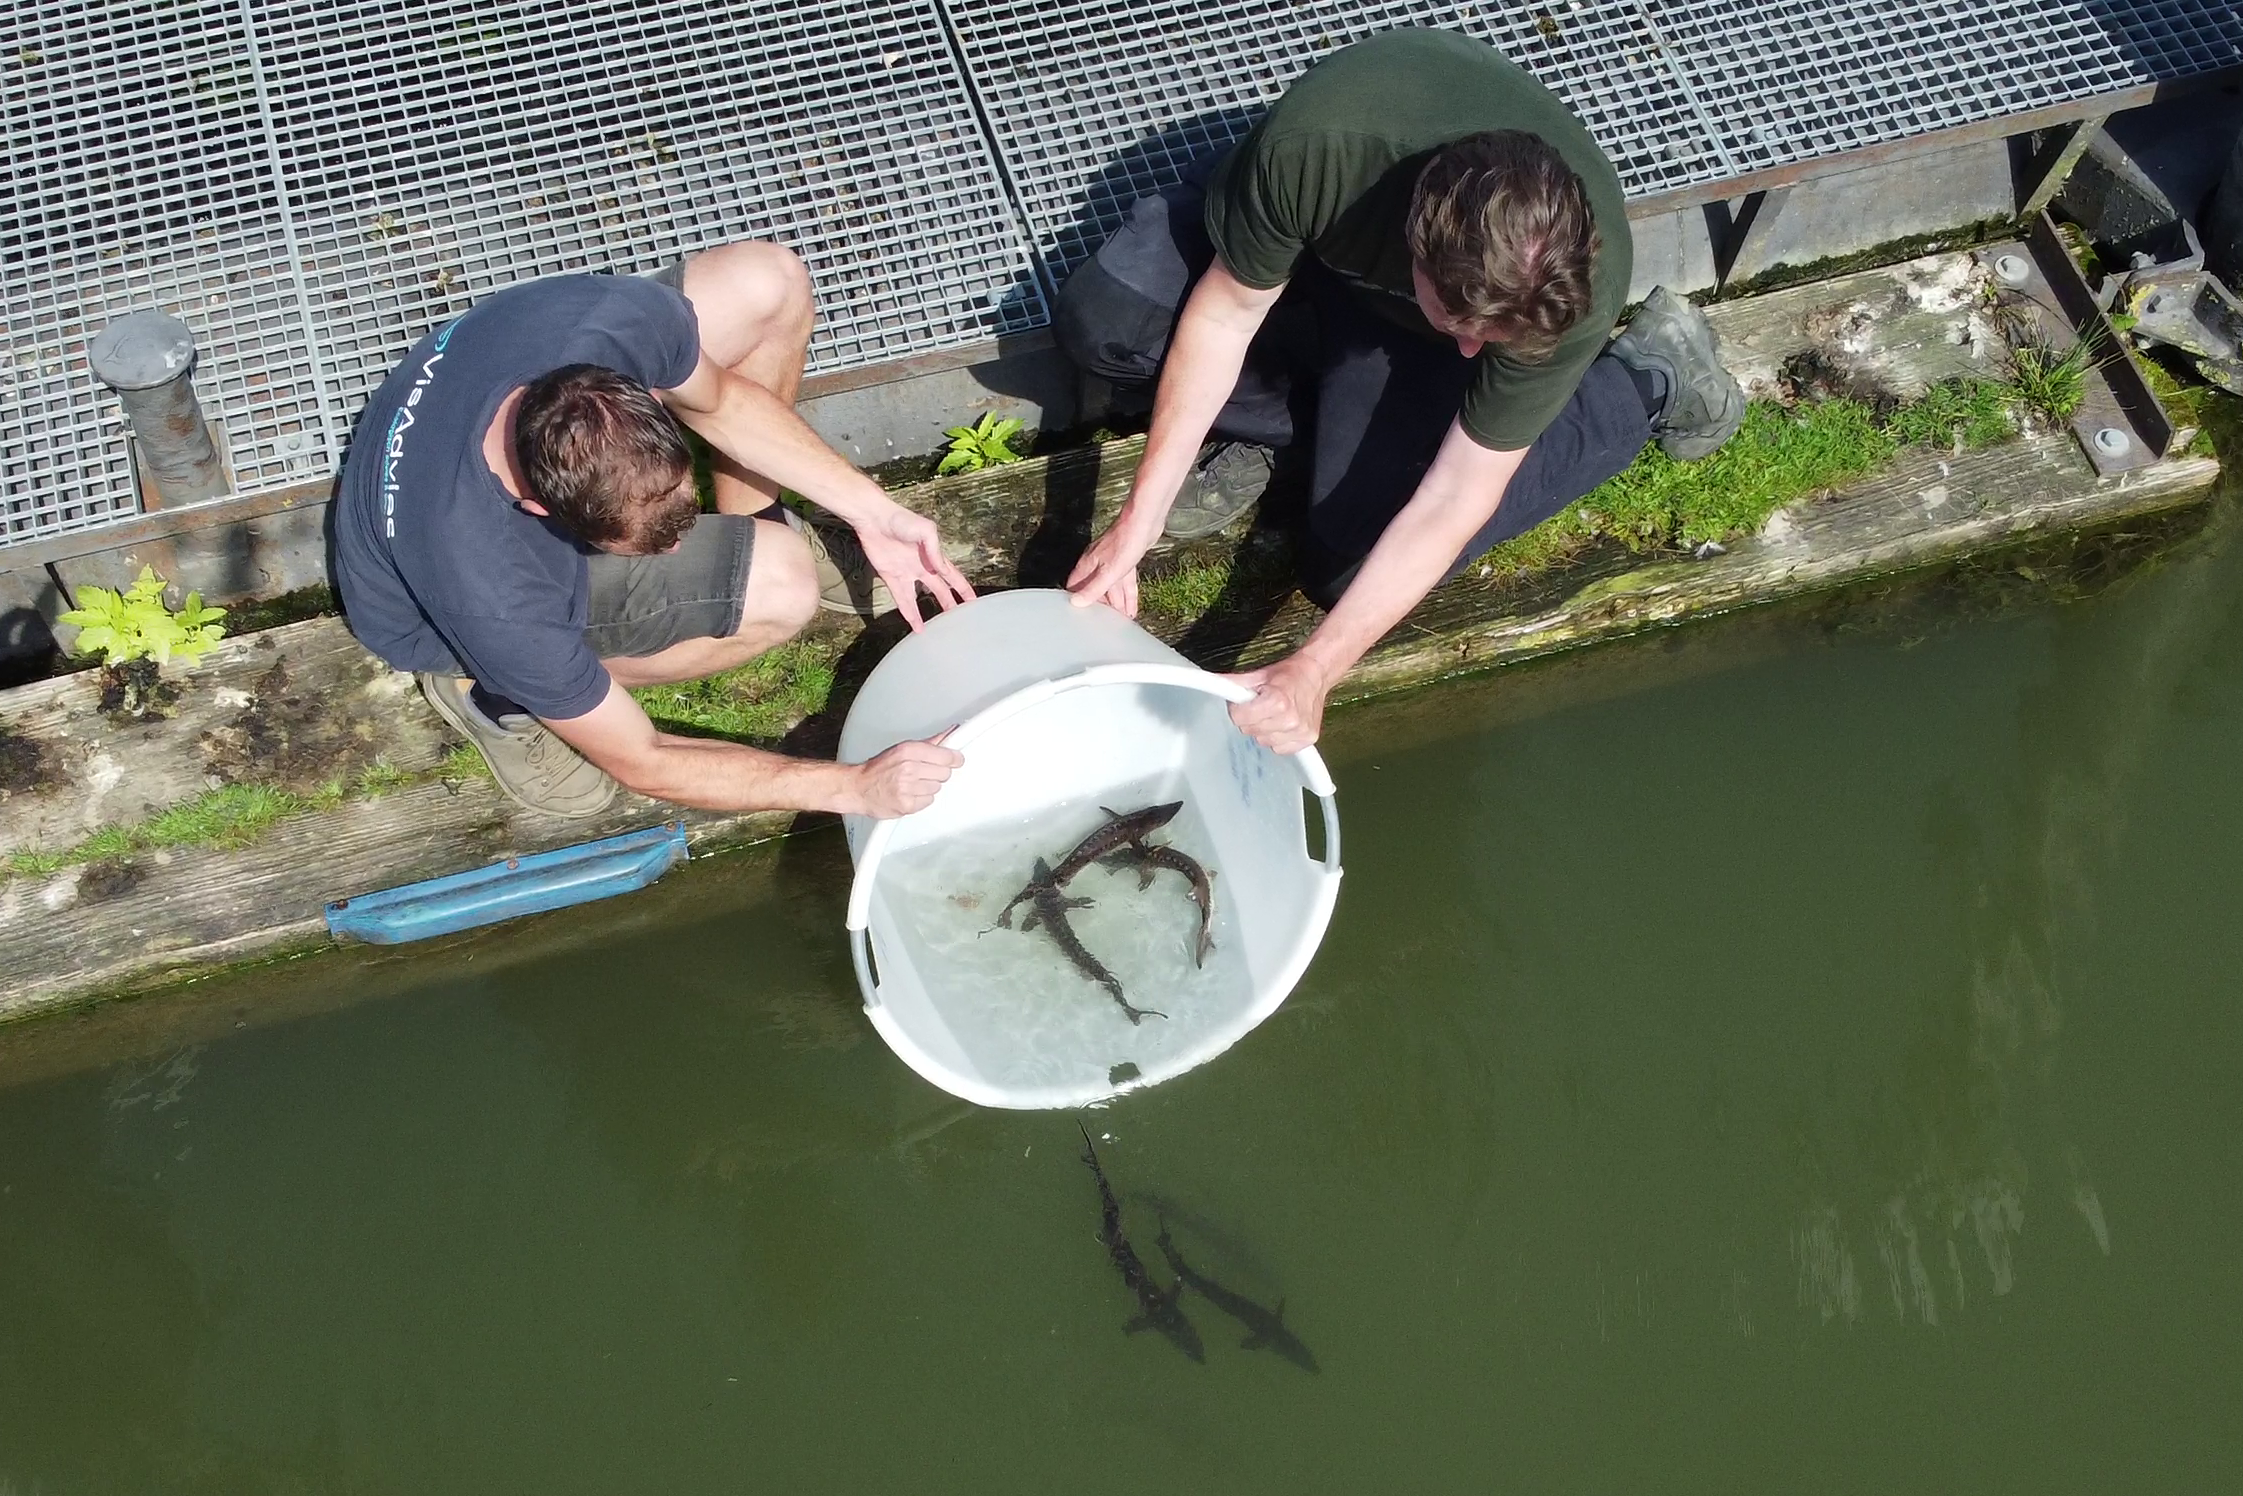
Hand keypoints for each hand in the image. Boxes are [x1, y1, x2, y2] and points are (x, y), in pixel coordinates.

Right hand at [850, 733, 963, 817]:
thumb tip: (951, 732)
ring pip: (937, 788)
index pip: (946, 755)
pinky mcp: (907, 805)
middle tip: (924, 773)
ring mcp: (907, 787)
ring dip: (927, 787)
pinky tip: (909, 794)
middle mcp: (908, 768)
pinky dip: (921, 799)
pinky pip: (928, 801)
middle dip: (937, 773)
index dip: (954, 759)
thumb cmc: (878, 769)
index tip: (956, 760)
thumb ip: (930, 743)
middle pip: (945, 773)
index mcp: (908, 751)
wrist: (857, 788)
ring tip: (912, 784)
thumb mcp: (902, 749)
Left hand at [855, 504, 975, 629]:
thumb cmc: (901, 519)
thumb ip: (936, 551)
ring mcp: (906, 573)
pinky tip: (915, 625)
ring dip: (928, 613)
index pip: (952, 576)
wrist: (874, 519)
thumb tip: (942, 570)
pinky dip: (909, 613)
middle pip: (939, 590)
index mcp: (933, 556)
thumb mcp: (926, 531)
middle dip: (949, 604)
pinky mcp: (891, 577)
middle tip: (958, 619)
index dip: (963, 588)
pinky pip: (902, 599)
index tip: (973, 601)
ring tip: (937, 629)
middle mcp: (922, 567)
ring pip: (920, 598)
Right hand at [1067, 509, 1165, 616]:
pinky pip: (1124, 581)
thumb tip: (1076, 602)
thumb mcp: (1109, 573)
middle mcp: (1097, 563)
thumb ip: (1093, 589)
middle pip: (1095, 588)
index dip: (1077, 600)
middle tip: (1106, 622)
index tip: (1081, 615)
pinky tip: (1131, 606)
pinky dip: (1128, 594)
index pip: (1075, 586)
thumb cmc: (1125, 542)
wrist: (1144, 523)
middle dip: (1101, 605)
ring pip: (1112, 587)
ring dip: (1117, 603)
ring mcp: (1112, 561)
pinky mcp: (1126, 559)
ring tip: (1121, 620)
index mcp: (1088, 565)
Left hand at [1225, 654, 1332, 753]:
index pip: (1239, 718)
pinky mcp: (1307, 740)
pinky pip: (1279, 749)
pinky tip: (1283, 725)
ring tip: (1274, 714)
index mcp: (1278, 701)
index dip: (1239, 709)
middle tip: (1261, 706)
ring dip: (1264, 729)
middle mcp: (1290, 720)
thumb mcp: (1260, 675)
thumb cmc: (1288, 675)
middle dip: (1250, 718)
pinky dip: (1277, 739)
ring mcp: (1300, 732)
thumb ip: (1235, 683)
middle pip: (1249, 730)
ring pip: (1263, 741)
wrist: (1315, 675)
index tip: (1247, 701)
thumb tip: (1213, 684)